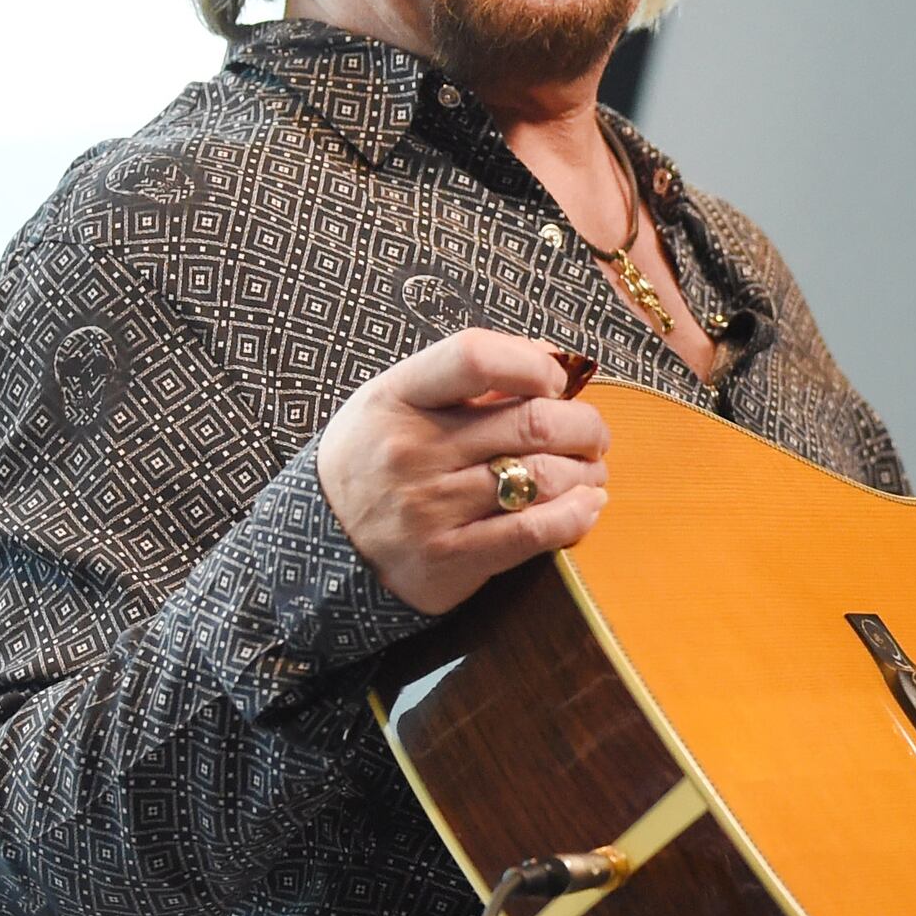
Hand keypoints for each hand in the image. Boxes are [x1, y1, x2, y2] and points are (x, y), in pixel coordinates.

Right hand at [316, 329, 609, 614]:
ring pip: (542, 476)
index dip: (533, 363)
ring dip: (586, 472)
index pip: (475, 357)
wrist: (322, 544)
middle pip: (532, 422)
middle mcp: (411, 450)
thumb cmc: (379, 458)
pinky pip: (532, 532)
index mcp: (398, 397)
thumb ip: (468, 378)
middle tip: (593, 435)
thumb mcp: (398, 401)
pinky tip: (587, 505)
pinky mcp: (448, 558)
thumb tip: (552, 357)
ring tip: (590, 471)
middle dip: (584, 425)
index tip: (556, 381)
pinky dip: (575, 515)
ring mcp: (429, 507)